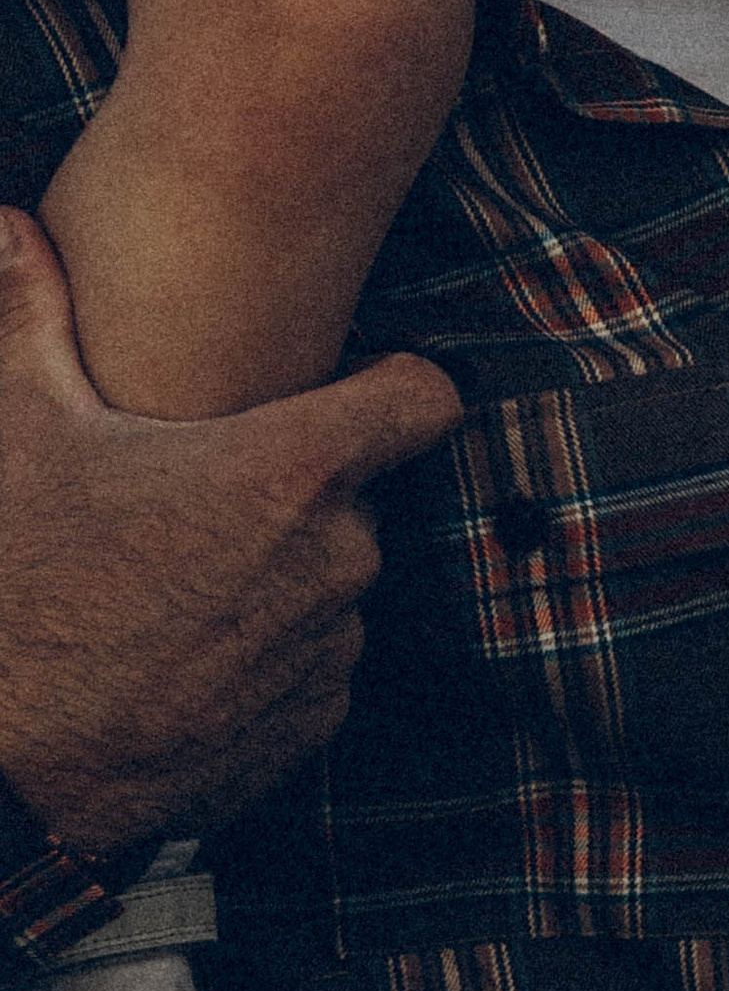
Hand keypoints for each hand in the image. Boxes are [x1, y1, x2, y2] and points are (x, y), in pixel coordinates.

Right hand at [0, 209, 460, 857]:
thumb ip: (29, 314)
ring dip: (280, 575)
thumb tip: (6, 220)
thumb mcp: (21, 434)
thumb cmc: (17, 591)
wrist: (1, 770)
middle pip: (356, 494)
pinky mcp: (311, 728)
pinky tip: (183, 653)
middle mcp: (336, 558)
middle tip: (200, 497)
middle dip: (294, 491)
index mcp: (291, 472)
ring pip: (333, 581)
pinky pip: (315, 664)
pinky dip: (269, 655)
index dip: (396, 383)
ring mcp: (329, 649)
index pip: (425, 398)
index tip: (355, 383)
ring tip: (176, 585)